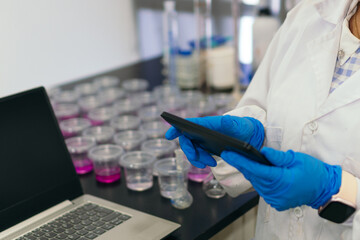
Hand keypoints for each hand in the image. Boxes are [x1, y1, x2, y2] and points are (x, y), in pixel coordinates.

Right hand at [165, 115, 264, 167]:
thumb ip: (229, 123)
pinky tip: (211, 163)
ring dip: (197, 158)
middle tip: (196, 157)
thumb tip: (223, 121)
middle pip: (187, 140)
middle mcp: (201, 131)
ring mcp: (203, 140)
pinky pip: (198, 156)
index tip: (169, 135)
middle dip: (189, 150)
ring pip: (192, 150)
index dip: (176, 129)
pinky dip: (202, 161)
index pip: (188, 124)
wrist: (249, 136)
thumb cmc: (242, 127)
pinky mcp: (206, 149)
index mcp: (206, 123)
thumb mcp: (237, 124)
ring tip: (210, 162)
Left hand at [221, 147, 341, 210]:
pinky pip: (262, 190)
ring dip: (250, 172)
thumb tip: (262, 152)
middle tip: (230, 154)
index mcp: (279, 179)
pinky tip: (256, 172)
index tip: (227, 154)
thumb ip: (277, 156)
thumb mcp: (296, 159)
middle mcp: (274, 192)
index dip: (239, 161)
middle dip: (241, 164)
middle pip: (252, 176)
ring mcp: (274, 199)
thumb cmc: (312, 172)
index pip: (253, 169)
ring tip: (241, 160)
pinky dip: (258, 181)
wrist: (324, 189)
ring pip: (256, 183)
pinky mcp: (276, 202)